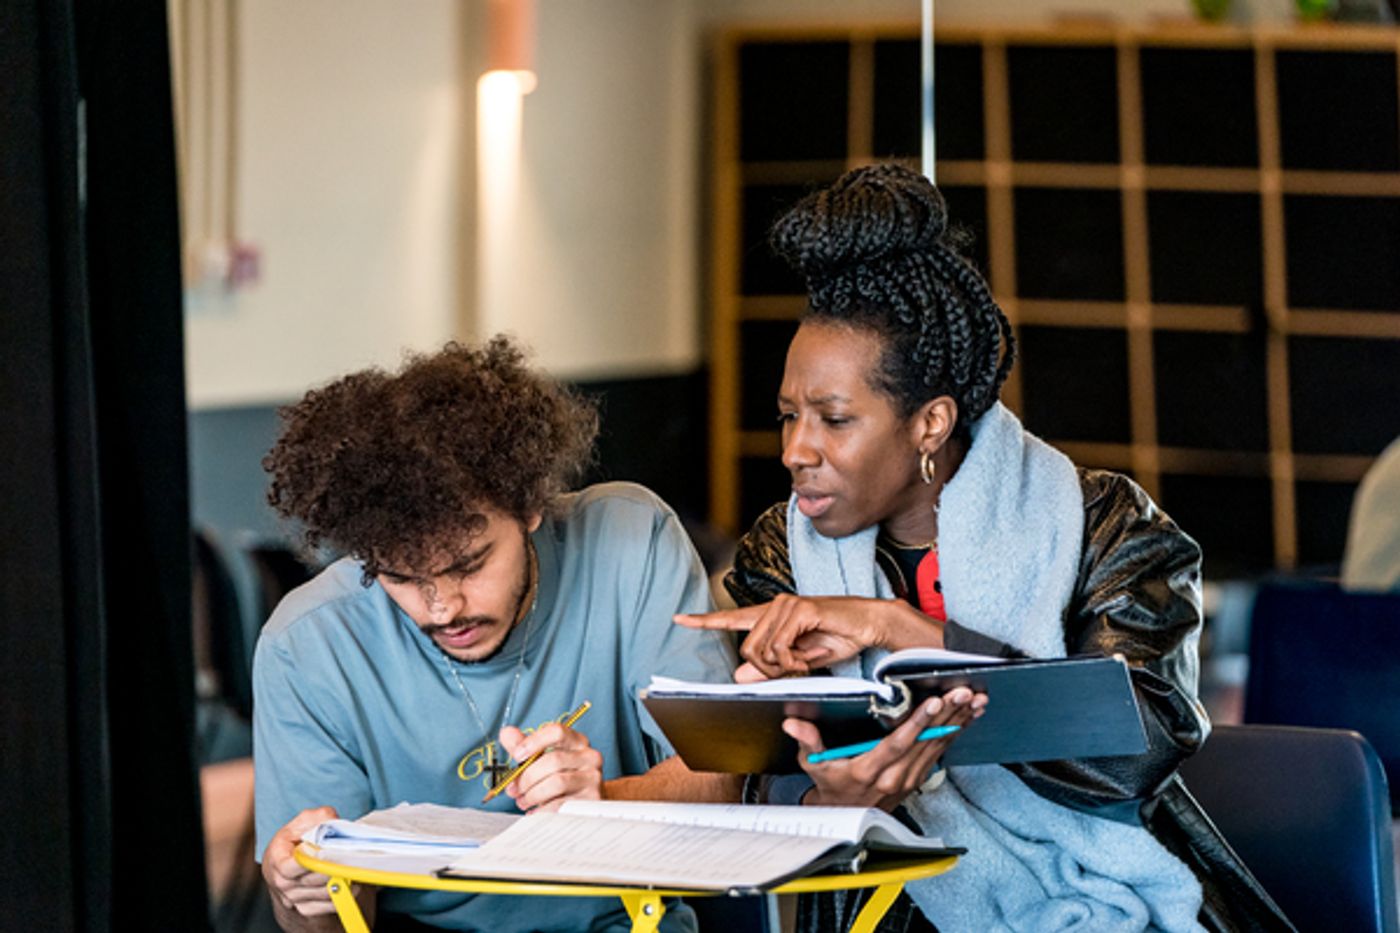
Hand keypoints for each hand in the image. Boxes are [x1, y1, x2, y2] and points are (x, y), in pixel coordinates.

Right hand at [262, 806, 363, 919]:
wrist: (290, 866)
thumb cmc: (297, 839)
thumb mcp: (305, 821)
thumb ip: (320, 817)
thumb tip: (335, 822)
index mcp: (276, 859)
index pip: (290, 866)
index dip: (310, 862)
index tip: (327, 854)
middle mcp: (281, 882)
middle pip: (310, 880)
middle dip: (332, 870)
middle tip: (350, 862)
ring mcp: (292, 898)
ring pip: (320, 894)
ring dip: (340, 885)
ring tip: (355, 873)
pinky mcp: (304, 908)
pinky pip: (324, 907)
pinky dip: (340, 898)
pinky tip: (352, 886)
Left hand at [497, 721, 603, 811]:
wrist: (587, 801)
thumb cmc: (562, 776)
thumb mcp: (543, 759)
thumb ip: (523, 746)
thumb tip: (506, 733)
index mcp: (577, 741)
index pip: (557, 732)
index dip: (534, 742)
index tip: (517, 756)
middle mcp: (589, 756)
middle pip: (553, 760)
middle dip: (527, 777)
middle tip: (513, 789)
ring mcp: (592, 778)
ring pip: (556, 783)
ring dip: (532, 794)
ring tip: (523, 801)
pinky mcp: (591, 800)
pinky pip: (561, 804)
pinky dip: (541, 809)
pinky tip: (535, 810)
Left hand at [676, 595, 939, 679]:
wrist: (869, 625)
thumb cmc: (838, 639)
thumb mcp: (799, 661)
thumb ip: (770, 667)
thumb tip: (739, 676)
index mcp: (771, 616)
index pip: (731, 618)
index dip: (704, 621)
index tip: (679, 618)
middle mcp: (774, 606)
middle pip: (748, 651)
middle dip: (770, 671)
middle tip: (796, 670)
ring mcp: (786, 605)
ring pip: (763, 652)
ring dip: (786, 667)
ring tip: (809, 660)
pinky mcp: (800, 609)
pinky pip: (781, 648)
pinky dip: (796, 662)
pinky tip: (814, 654)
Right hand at [789, 686, 985, 810]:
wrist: (846, 816)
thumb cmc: (831, 784)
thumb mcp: (814, 765)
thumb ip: (808, 742)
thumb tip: (794, 723)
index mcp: (869, 770)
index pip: (897, 744)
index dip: (916, 723)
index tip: (933, 702)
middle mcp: (894, 775)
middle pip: (925, 741)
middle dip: (947, 714)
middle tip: (964, 691)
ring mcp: (910, 777)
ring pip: (938, 744)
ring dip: (958, 719)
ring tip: (975, 698)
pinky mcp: (919, 776)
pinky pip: (942, 750)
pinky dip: (957, 730)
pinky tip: (969, 714)